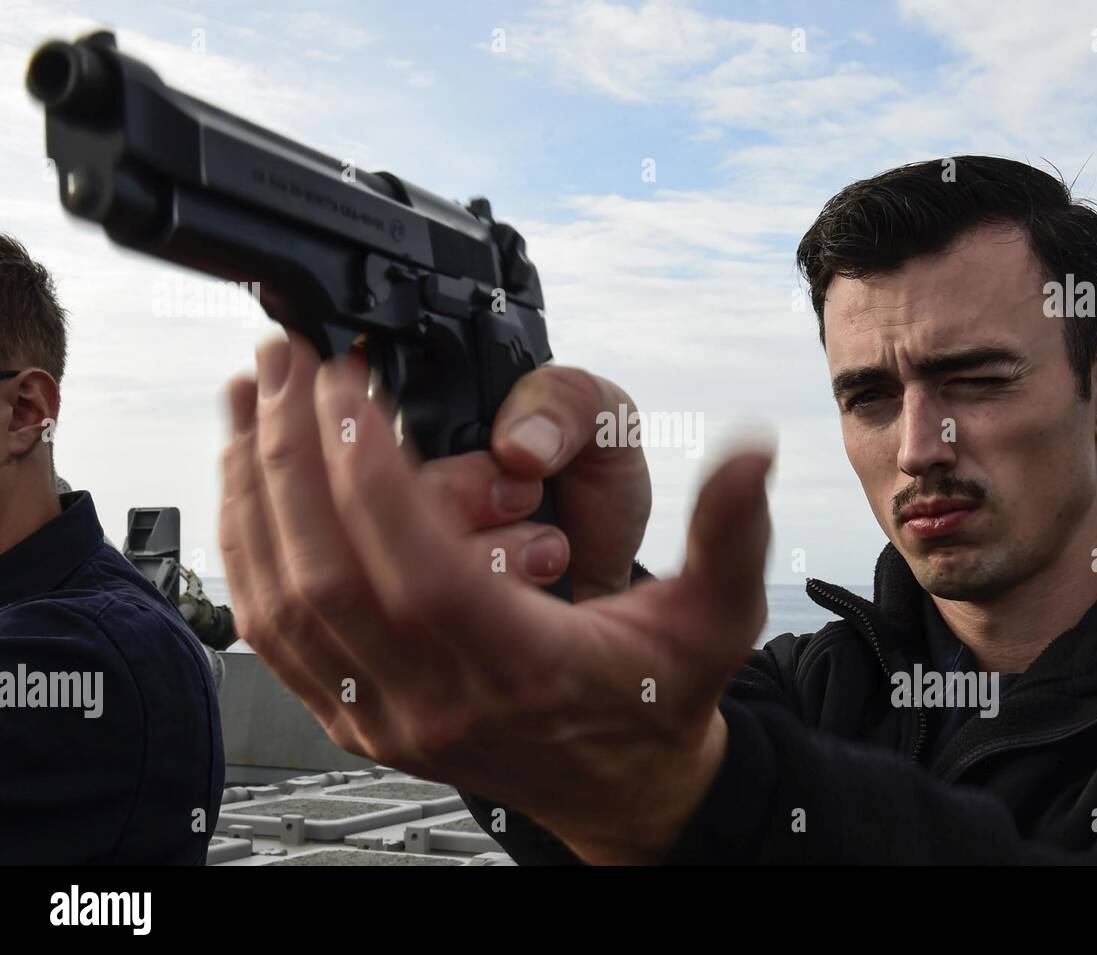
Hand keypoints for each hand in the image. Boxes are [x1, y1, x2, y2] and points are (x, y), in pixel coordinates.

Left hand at [219, 332, 773, 863]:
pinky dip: (248, 552)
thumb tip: (751, 450)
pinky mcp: (356, 718)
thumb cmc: (659, 696)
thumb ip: (730, 530)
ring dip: (251, 495)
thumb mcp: (716, 615)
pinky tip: (246, 487)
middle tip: (283, 363)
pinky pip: (274, 637)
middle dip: (290, 456)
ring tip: (248, 403)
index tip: (349, 381)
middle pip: (327, 577)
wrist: (623, 786)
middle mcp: (440, 701)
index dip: (370, 469)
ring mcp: (386, 719)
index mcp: (524, 667)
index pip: (419, 568)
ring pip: (282, 606)